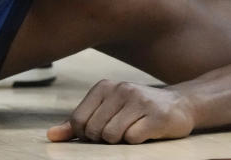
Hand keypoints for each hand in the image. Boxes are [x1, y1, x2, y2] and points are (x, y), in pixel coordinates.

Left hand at [47, 80, 194, 143]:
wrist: (180, 104)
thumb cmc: (136, 110)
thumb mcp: (106, 110)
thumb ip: (77, 123)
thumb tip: (51, 136)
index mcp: (104, 87)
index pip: (78, 120)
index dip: (86, 135)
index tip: (100, 133)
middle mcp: (120, 90)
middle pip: (94, 130)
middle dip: (103, 140)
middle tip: (119, 133)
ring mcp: (139, 101)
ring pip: (112, 136)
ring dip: (120, 142)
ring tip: (131, 131)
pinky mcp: (157, 116)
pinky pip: (133, 139)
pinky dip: (136, 142)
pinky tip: (145, 132)